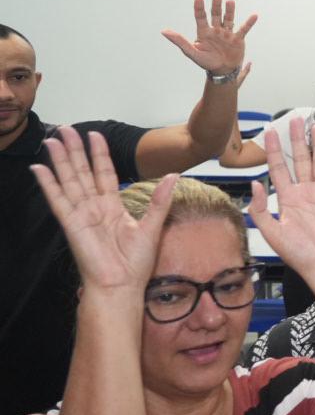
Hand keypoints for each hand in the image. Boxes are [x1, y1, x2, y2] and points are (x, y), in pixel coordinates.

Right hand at [30, 127, 175, 293]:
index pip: (104, 173)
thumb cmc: (136, 263)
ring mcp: (81, 215)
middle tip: (66, 129)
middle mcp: (95, 207)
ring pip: (69, 181)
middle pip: (82, 172)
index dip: (99, 154)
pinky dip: (48, 184)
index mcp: (113, 207)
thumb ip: (160, 200)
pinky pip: (58, 201)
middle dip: (75, 150)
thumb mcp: (152, 226)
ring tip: (53, 140)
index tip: (95, 135)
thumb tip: (173, 174)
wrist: (121, 285)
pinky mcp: (71, 224)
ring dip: (61, 161)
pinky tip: (39, 169)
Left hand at [162, 0, 256, 75]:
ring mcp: (227, 34)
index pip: (201, 17)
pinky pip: (243, 29)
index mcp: (204, 32)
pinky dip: (249, 23)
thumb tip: (164, 31)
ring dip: (230, 10)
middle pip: (216, 15)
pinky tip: (254, 16)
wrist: (222, 71)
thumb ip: (180, 41)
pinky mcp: (238, 39)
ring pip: (228, 19)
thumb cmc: (206, 62)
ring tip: (230, 1)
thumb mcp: (192, 52)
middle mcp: (216, 30)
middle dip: (216, 5)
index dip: (199, 8)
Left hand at [252, 118, 314, 275]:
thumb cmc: (299, 253)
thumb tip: (255, 183)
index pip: (278, 168)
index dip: (273, 149)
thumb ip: (261, 208)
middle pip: (300, 159)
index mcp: (287, 199)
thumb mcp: (272, 233)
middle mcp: (305, 192)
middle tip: (295, 119)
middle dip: (296, 139)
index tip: (270, 131)